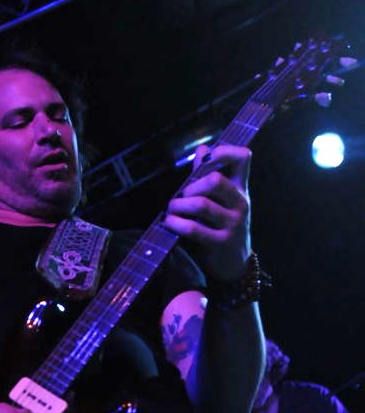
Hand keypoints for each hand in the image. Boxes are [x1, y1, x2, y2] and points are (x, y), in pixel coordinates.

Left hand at [163, 143, 251, 280]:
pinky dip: (176, 223)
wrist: (235, 263)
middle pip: (214, 180)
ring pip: (201, 204)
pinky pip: (194, 228)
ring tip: (171, 209)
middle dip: (190, 186)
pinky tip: (169, 223)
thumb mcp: (222, 200)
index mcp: (241, 188)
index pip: (243, 158)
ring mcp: (233, 223)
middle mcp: (241, 203)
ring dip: (179, 205)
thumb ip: (209, 175)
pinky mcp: (221, 242)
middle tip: (181, 195)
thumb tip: (202, 148)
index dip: (224, 151)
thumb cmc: (223, 226)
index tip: (205, 160)